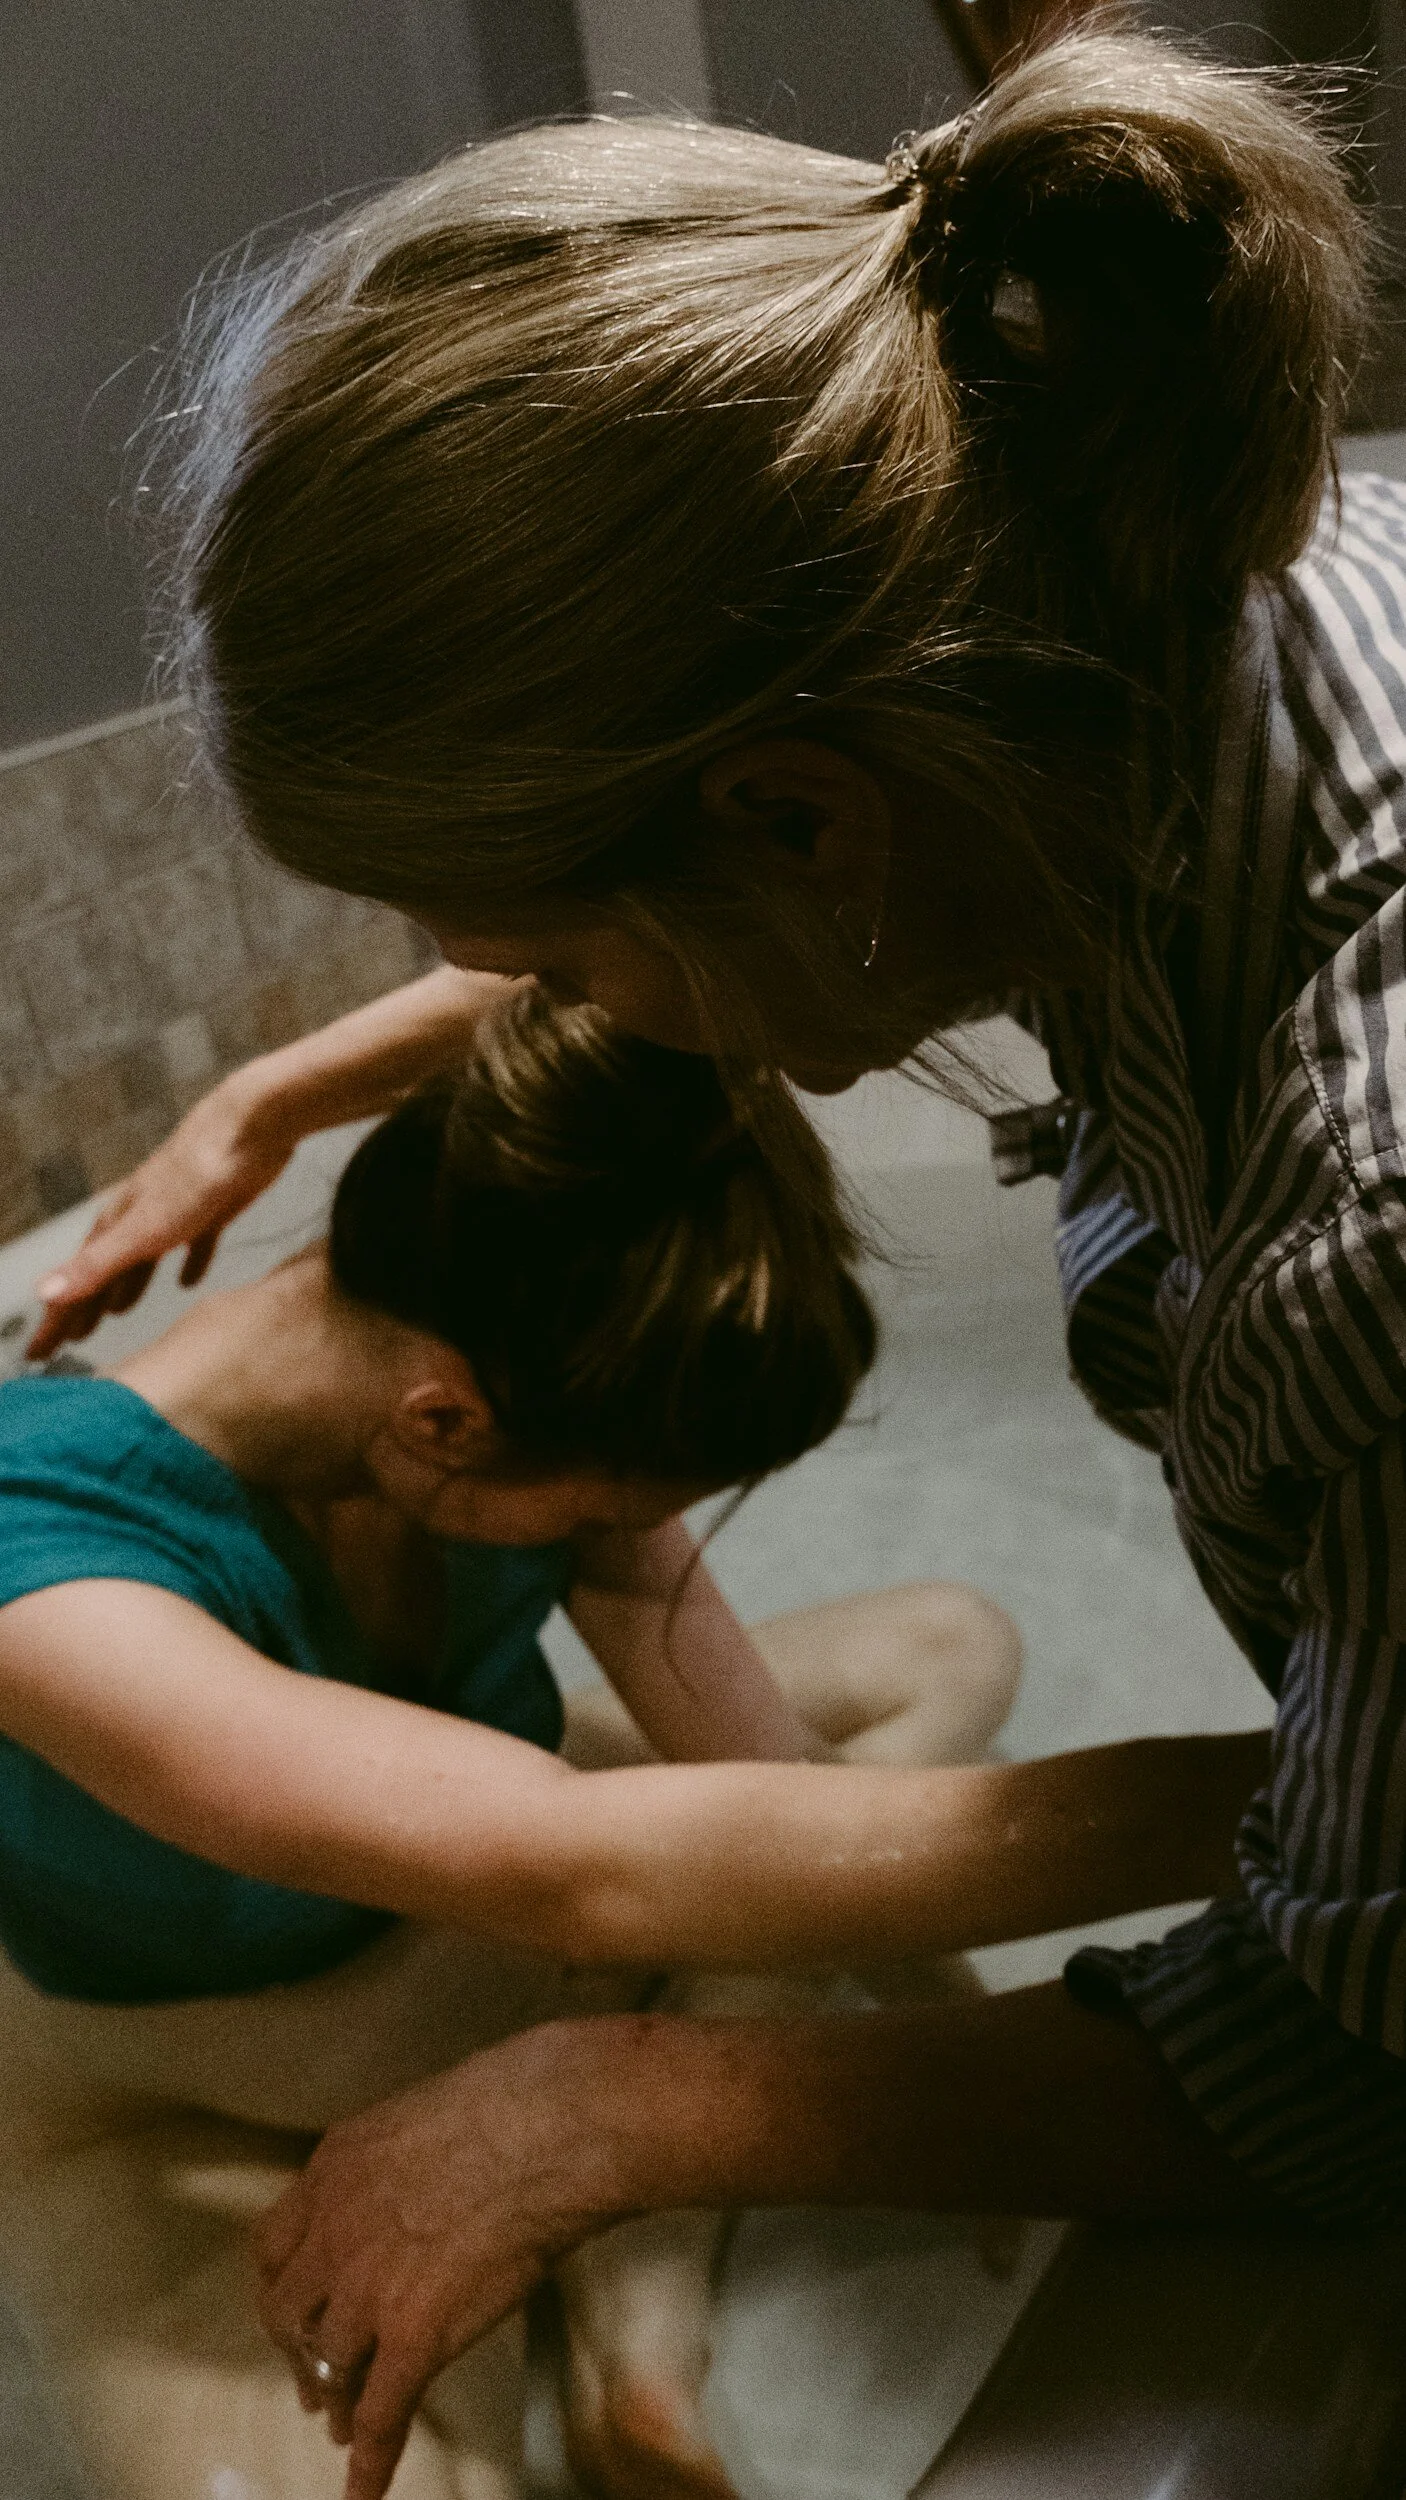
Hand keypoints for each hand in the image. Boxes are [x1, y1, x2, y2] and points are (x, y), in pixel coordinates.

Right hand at [26, 1076, 293, 1356]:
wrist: (250, 1128)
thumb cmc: (195, 1178)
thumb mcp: (143, 1231)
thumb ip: (97, 1264)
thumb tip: (43, 1293)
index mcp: (117, 1223)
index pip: (77, 1281)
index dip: (57, 1319)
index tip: (39, 1351)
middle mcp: (139, 1215)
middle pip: (105, 1270)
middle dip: (85, 1306)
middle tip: (70, 1341)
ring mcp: (176, 1210)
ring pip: (143, 1257)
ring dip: (128, 1286)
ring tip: (119, 1314)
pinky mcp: (214, 1207)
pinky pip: (194, 1243)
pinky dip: (188, 1264)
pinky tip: (190, 1281)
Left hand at [253, 2024, 636, 2499]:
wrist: (555, 2126)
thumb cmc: (517, 2100)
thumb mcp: (426, 2114)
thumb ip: (399, 2163)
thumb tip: (418, 2191)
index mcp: (334, 2169)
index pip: (276, 2247)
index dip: (284, 2290)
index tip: (295, 2311)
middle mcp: (335, 2231)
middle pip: (289, 2313)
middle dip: (299, 2353)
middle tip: (312, 2381)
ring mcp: (370, 2287)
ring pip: (332, 2365)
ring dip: (337, 2401)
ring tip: (346, 2426)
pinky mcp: (415, 2334)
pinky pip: (380, 2413)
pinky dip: (369, 2459)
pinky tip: (364, 2486)